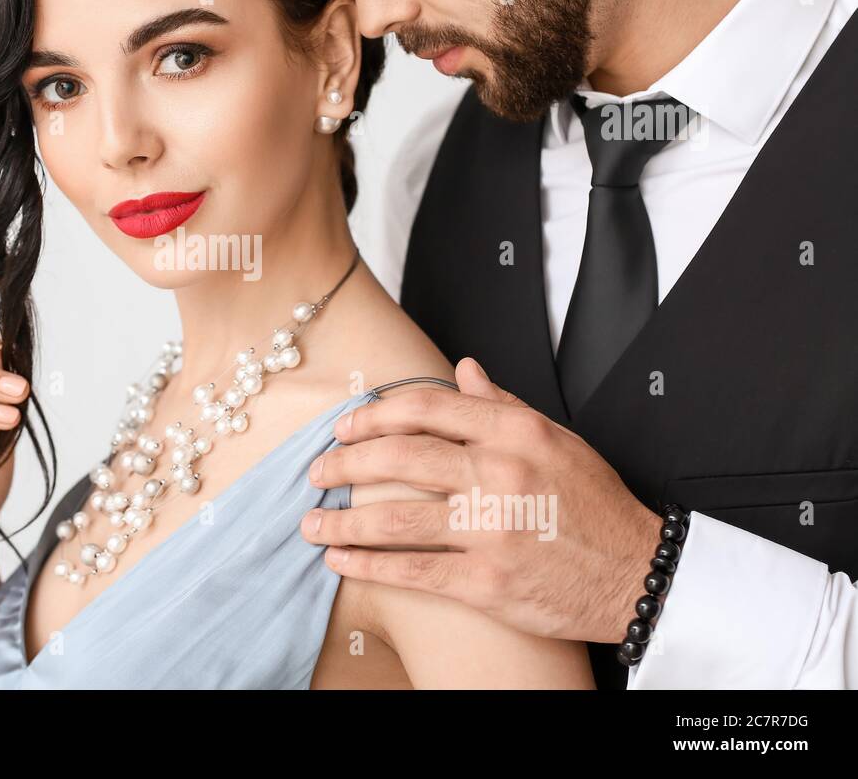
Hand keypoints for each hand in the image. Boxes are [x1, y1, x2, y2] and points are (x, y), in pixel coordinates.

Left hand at [300, 357, 661, 642]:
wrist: (638, 574)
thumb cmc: (596, 506)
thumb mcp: (556, 439)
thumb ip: (501, 404)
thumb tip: (463, 369)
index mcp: (514, 433)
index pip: (425, 407)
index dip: (374, 414)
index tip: (344, 426)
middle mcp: (500, 475)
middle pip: (398, 458)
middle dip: (344, 464)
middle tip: (317, 472)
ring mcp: (492, 530)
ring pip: (395, 517)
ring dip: (342, 520)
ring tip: (312, 522)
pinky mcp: (487, 582)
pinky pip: (412, 569)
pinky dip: (367, 564)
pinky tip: (339, 560)